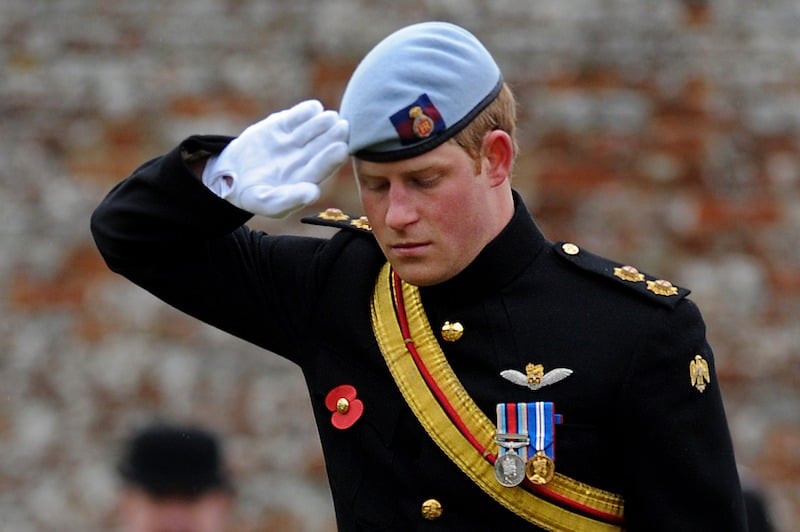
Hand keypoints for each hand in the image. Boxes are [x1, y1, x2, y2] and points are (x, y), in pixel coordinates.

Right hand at [203, 100, 348, 217]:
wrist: (230, 175)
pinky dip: (304, 112)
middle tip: (343, 127)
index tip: (342, 149)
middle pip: (322, 145)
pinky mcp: (282, 126)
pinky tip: (314, 108)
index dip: (331, 158)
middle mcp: (305, 158)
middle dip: (333, 136)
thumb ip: (289, 199)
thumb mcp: (267, 203)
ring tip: (330, 117)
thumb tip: (313, 193)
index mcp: (306, 178)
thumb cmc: (253, 195)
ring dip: (321, 122)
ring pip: (312, 129)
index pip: (322, 167)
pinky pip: (295, 117)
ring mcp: (294, 141)